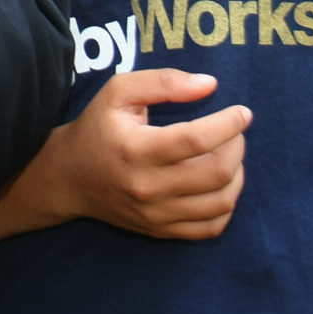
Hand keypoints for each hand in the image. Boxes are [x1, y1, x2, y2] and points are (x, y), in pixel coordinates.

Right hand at [50, 68, 251, 238]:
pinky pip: (212, 227)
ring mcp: (156, 214)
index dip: (228, 124)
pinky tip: (220, 184)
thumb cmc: (97, 128)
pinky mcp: (161, 231)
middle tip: (235, 132)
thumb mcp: (118, 92)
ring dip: (237, 175)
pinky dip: (226, 204)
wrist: (69, 178)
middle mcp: (147, 187)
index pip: (196, 139)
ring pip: (221, 202)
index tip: (243, 112)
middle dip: (237, 148)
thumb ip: (162, 82)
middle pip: (216, 173)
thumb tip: (209, 85)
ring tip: (230, 156)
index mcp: (135, 149)